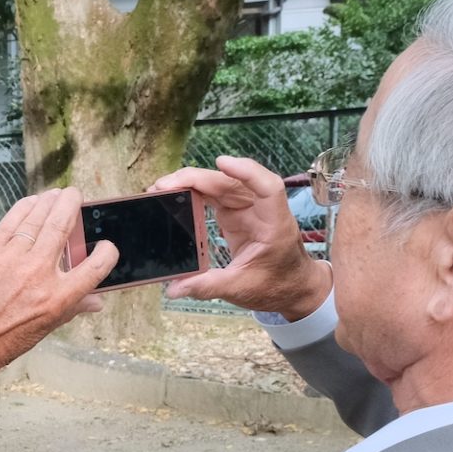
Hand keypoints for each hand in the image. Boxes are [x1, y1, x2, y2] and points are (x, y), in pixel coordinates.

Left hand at [0, 189, 117, 374]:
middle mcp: (37, 273)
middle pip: (62, 225)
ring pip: (36, 217)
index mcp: (56, 298)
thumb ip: (71, 309)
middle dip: (71, 204)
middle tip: (74, 196)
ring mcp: (10, 259)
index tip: (105, 247)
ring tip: (54, 196)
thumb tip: (95, 301)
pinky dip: (24, 208)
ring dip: (49, 201)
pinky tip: (30, 203)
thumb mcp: (41, 330)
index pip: (96, 267)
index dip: (107, 252)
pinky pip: (11, 221)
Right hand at [150, 156, 331, 316]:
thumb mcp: (241, 288)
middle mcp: (261, 210)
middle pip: (232, 183)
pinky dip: (195, 192)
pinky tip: (176, 193)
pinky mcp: (235, 214)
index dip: (246, 171)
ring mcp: (247, 209)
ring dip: (192, 182)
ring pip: (220, 185)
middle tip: (165, 185)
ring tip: (162, 188)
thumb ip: (207, 286)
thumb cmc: (276, 284)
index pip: (267, 187)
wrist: (289, 287)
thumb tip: (173, 288)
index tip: (221, 162)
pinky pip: (215, 195)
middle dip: (198, 178)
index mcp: (273, 224)